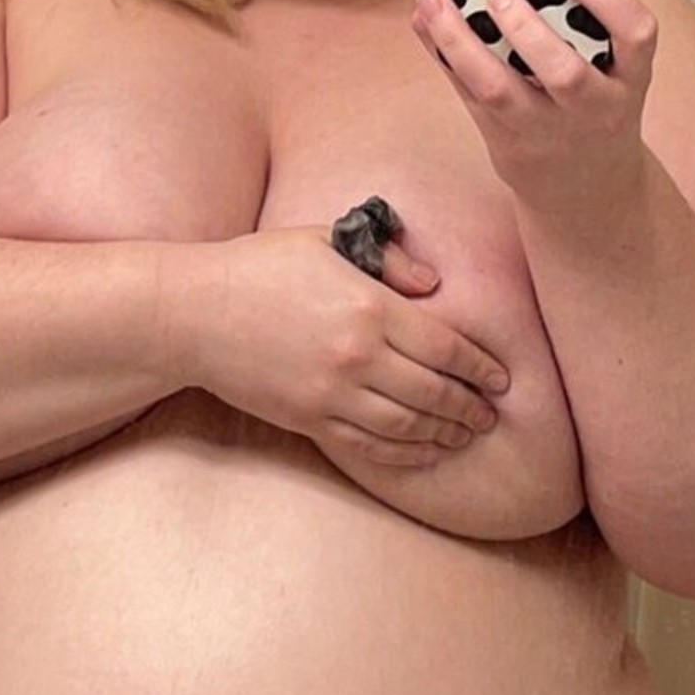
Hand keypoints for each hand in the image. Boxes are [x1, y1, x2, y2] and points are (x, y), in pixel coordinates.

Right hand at [183, 226, 507, 468]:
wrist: (193, 313)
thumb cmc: (260, 266)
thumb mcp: (325, 241)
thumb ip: (387, 259)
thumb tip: (435, 285)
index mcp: (369, 307)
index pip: (446, 346)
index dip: (481, 367)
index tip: (501, 379)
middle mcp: (357, 356)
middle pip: (434, 393)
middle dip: (470, 407)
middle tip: (490, 415)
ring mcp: (332, 394)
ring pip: (407, 427)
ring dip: (444, 435)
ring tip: (464, 436)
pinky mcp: (308, 419)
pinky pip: (369, 446)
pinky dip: (404, 454)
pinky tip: (422, 451)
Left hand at [411, 0, 657, 219]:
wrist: (591, 194)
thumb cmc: (595, 117)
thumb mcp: (610, 73)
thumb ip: (578, 21)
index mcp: (628, 79)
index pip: (635, 34)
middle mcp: (592, 108)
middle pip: (565, 73)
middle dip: (527, 29)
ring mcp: (547, 131)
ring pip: (501, 91)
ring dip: (463, 44)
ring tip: (437, 5)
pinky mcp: (507, 145)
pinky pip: (469, 99)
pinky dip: (445, 58)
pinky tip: (427, 26)